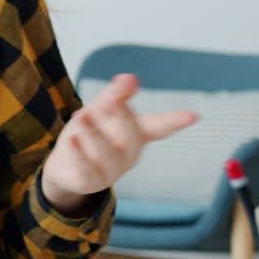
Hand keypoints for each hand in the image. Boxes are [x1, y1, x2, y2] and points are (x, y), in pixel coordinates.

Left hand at [41, 74, 197, 215]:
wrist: (64, 168)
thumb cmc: (88, 134)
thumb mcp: (101, 110)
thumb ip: (115, 95)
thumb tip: (130, 77)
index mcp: (136, 135)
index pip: (159, 127)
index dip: (176, 121)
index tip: (194, 115)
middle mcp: (128, 154)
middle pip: (131, 134)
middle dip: (119, 117)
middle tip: (101, 105)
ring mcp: (111, 170)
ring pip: (107, 152)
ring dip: (93, 132)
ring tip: (81, 116)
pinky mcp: (91, 181)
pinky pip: (87, 168)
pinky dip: (79, 153)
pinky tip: (72, 140)